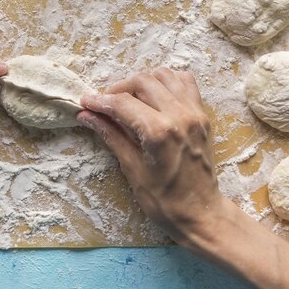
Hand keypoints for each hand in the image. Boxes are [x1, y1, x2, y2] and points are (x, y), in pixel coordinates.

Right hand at [77, 68, 224, 243]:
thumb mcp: (132, 169)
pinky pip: (185, 83)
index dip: (100, 101)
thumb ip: (111, 135)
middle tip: (105, 104)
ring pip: (164, 75)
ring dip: (142, 82)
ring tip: (129, 98)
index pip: (123, 103)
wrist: (201, 212)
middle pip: (142, 82)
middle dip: (118, 89)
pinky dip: (168, 82)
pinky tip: (155, 95)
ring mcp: (194, 113)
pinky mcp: (203, 115)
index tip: (85, 103)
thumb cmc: (165, 200)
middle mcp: (180, 115)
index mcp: (160, 132)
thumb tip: (87, 116)